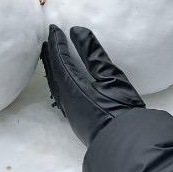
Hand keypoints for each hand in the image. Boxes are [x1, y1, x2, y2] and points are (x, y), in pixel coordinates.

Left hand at [42, 25, 144, 147]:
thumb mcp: (112, 77)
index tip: (53, 28)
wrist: (125, 143)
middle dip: (49, 54)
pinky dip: (56, 81)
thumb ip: (94, 53)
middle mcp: (66, 99)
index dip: (56, 43)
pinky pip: (59, 94)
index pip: (60, 59)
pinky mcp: (75, 118)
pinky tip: (60, 81)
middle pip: (52, 72)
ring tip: (50, 56)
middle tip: (47, 39)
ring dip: (51, 68)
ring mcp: (70, 110)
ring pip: (54, 84)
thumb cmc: (122, 108)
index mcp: (73, 86)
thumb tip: (77, 31)